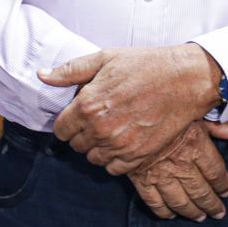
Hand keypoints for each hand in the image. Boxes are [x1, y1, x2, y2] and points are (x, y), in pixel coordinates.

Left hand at [39, 44, 226, 173]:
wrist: (185, 79)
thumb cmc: (146, 65)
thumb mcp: (106, 58)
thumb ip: (71, 70)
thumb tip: (42, 76)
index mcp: (87, 105)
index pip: (61, 129)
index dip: (69, 121)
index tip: (82, 114)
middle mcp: (100, 129)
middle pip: (76, 145)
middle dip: (84, 133)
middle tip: (102, 117)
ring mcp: (119, 145)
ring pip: (93, 158)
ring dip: (99, 146)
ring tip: (115, 128)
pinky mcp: (137, 156)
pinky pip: (113, 168)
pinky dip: (116, 158)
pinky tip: (125, 140)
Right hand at [129, 121, 227, 220]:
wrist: (125, 114)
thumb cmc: (164, 109)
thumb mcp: (195, 111)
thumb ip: (219, 125)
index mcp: (195, 145)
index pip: (216, 172)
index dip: (223, 184)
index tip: (226, 191)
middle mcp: (179, 164)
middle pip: (200, 191)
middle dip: (211, 204)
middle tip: (218, 213)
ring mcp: (159, 174)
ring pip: (180, 201)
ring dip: (191, 211)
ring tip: (200, 217)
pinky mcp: (141, 180)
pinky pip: (154, 202)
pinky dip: (164, 211)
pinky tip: (171, 215)